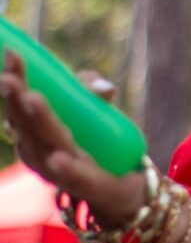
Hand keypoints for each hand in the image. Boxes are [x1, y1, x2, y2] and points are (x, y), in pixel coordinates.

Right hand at [1, 50, 145, 228]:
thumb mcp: (96, 111)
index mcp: (37, 134)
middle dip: (15, 99)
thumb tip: (102, 87)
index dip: (15, 80)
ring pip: (46, 148)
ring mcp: (64, 174)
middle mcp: (42, 154)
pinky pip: (78, 178)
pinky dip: (67, 169)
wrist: (125, 189)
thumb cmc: (99, 146)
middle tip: (9, 76)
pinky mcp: (92, 187)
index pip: (20, 106)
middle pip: (25, 125)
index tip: (12, 53)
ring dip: (38, 123)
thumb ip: (94, 93)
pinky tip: (58, 158)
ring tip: (32, 98)